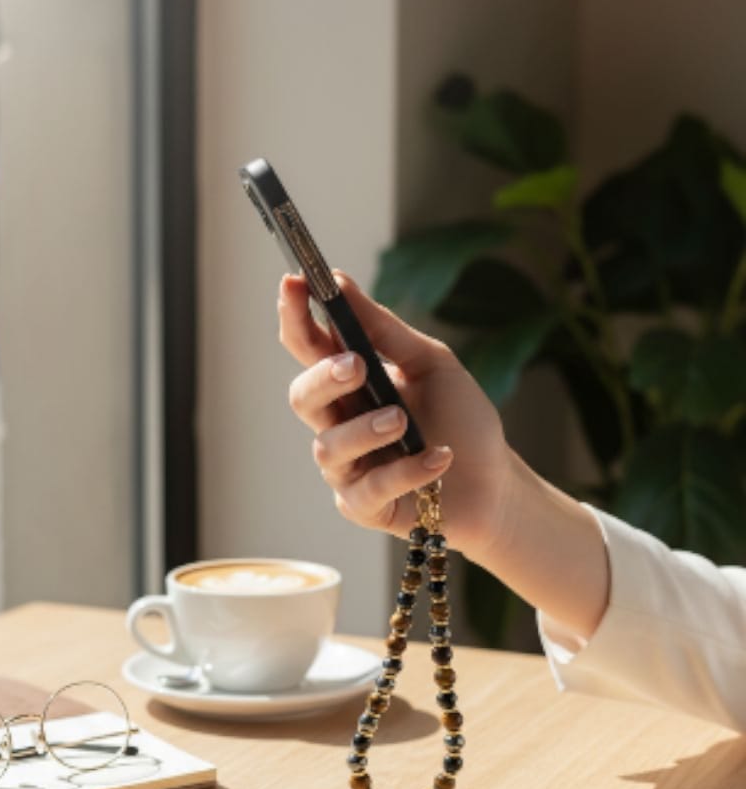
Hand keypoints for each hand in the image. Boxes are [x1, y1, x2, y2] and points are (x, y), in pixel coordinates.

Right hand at [278, 271, 514, 562]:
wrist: (495, 482)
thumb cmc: (461, 420)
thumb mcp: (430, 363)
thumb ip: (385, 330)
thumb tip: (339, 281)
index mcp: (350, 383)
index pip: (308, 347)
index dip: (294, 316)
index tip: (293, 283)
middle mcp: (340, 422)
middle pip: (302, 397)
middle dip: (324, 379)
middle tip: (356, 366)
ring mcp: (348, 468)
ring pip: (328, 447)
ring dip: (366, 430)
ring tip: (403, 422)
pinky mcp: (364, 507)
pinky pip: (368, 489)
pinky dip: (406, 470)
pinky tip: (440, 457)